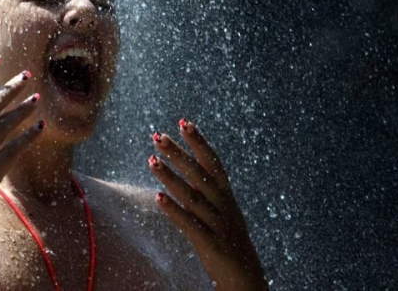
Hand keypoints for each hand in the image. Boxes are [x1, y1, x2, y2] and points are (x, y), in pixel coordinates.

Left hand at [148, 121, 267, 290]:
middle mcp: (224, 206)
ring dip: (171, 176)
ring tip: (150, 160)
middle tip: (157, 136)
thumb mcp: (224, 211)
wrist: (247, 280)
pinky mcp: (211, 244)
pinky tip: (157, 198)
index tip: (183, 121)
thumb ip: (208, 191)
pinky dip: (174, 210)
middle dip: (178, 153)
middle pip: (199, 174)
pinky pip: (190, 224)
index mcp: (227, 196)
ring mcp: (218, 224)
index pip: (213, 162)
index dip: (199, 141)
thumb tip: (188, 167)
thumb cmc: (229, 242)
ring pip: (193, 196)